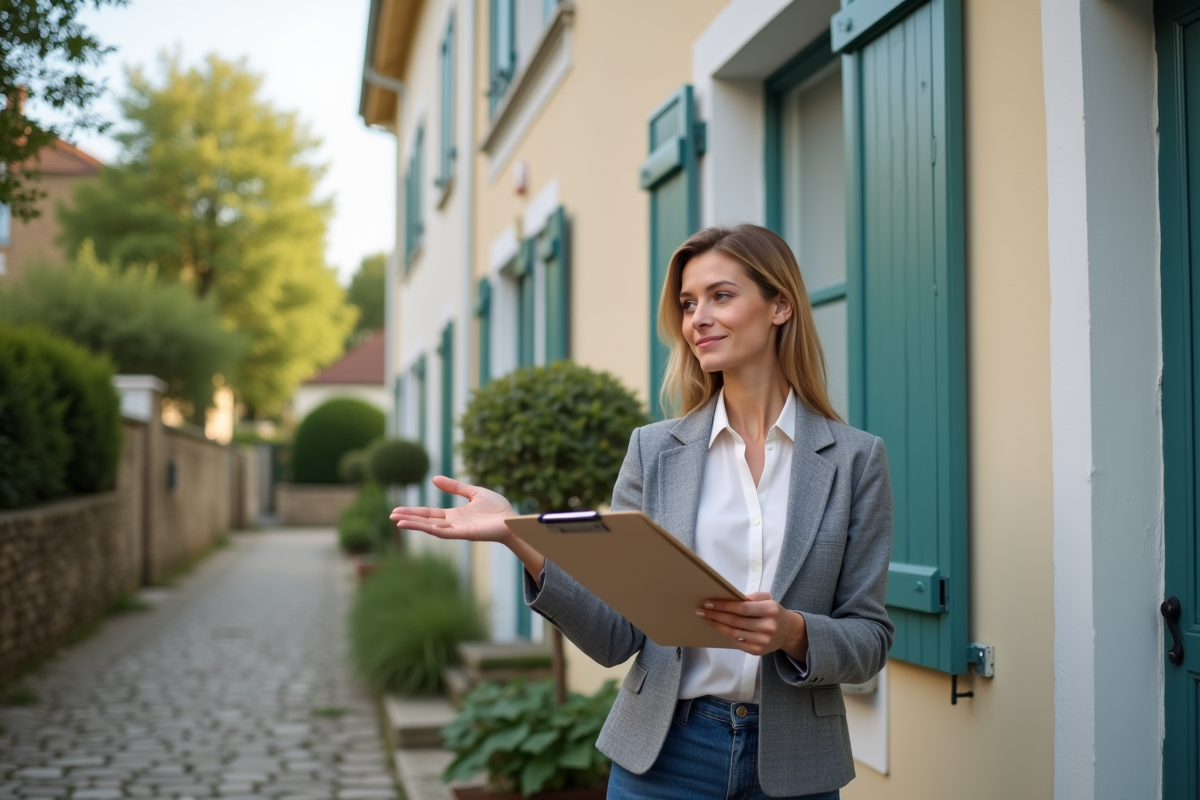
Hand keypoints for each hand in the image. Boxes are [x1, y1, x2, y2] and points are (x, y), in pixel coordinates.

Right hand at [390, 475, 515, 543]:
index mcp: (454, 515)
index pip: (429, 514)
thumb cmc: (497, 508)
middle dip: (409, 519)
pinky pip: (446, 532)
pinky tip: (422, 526)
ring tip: (398, 522)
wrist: (512, 519)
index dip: (413, 512)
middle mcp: (453, 523)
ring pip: (432, 528)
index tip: (397, 510)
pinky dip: (433, 529)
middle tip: (391, 516)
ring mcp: (458, 530)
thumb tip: (434, 479)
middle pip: (426, 521)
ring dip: (416, 525)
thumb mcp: (473, 492)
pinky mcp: (466, 534)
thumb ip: (455, 487)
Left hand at [696, 591, 808, 660]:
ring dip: (717, 625)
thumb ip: (751, 597)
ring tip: (706, 618)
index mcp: (770, 610)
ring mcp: (762, 641)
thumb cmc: (773, 612)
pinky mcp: (757, 651)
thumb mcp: (768, 599)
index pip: (742, 608)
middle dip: (716, 615)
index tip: (709, 603)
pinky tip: (717, 627)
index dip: (724, 606)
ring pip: (733, 633)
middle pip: (735, 621)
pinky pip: (736, 642)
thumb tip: (730, 597)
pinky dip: (725, 634)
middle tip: (701, 610)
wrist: (788, 632)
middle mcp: (767, 627)